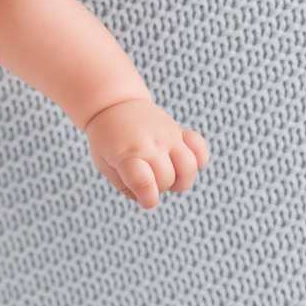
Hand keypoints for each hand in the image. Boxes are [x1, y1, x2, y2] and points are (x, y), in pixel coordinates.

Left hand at [84, 98, 209, 209]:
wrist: (113, 105)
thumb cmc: (108, 140)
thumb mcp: (105, 165)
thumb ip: (127, 187)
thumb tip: (150, 201)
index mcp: (126, 154)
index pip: (143, 182)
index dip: (148, 199)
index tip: (145, 200)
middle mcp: (149, 143)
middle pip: (167, 180)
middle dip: (158, 188)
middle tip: (146, 178)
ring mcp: (166, 135)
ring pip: (189, 168)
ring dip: (180, 180)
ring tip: (165, 173)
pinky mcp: (178, 130)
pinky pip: (200, 148)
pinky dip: (199, 160)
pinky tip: (180, 161)